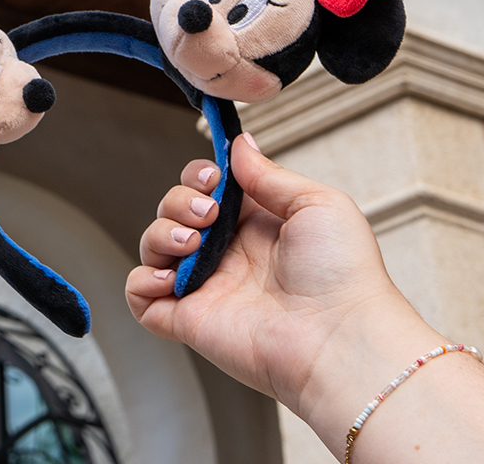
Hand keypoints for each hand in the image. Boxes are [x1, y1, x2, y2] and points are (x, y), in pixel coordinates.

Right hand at [124, 133, 442, 445]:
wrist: (338, 338)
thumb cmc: (342, 275)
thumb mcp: (317, 203)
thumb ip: (268, 174)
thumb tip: (239, 145)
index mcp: (256, 226)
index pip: (207, 190)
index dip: (200, 177)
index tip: (212, 177)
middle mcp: (228, 255)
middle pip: (175, 211)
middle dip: (179, 200)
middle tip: (208, 212)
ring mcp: (206, 287)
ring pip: (154, 246)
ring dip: (161, 232)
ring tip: (192, 241)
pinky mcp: (188, 319)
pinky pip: (141, 296)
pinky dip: (142, 279)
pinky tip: (169, 275)